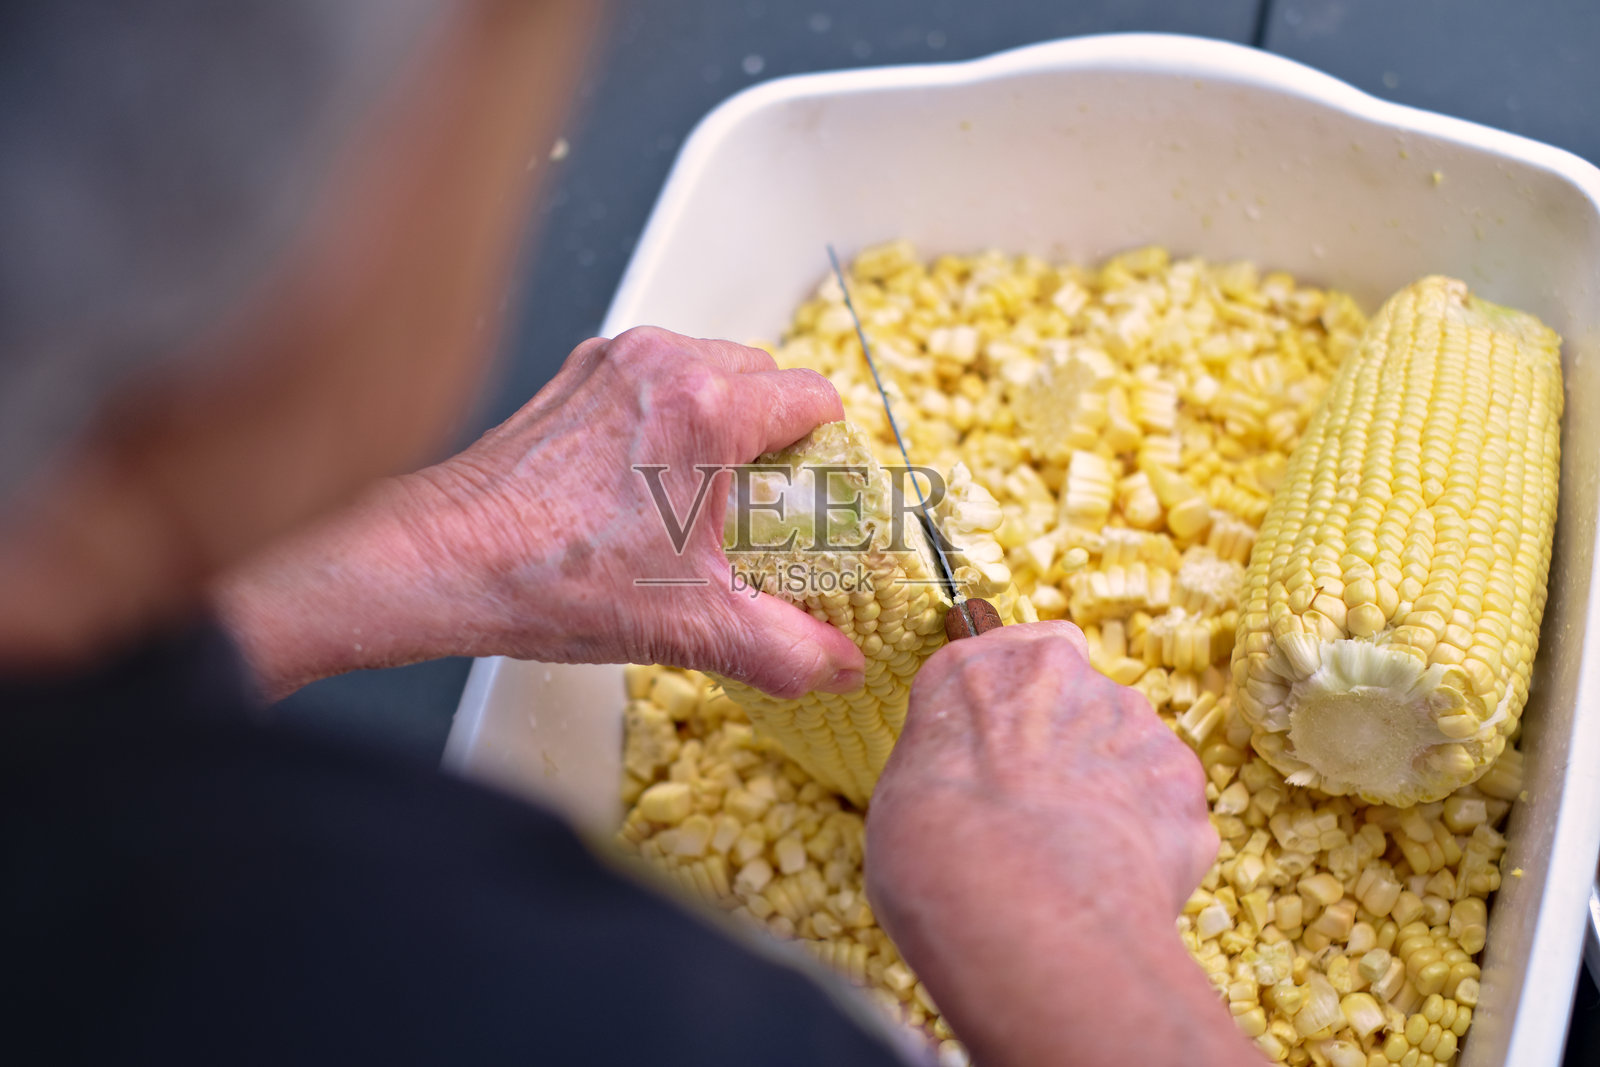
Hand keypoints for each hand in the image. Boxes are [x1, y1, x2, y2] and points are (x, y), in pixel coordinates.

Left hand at [214, 328, 864, 699]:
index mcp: (706, 409)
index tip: (813, 500)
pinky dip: (669, 416)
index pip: (815, 397)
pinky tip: (649, 481)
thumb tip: (837, 665)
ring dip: (723, 422)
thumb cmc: (547, 579)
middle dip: (776, 438)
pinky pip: (656, 378)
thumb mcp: (690, 625)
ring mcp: (616, 362)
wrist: (442, 561)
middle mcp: (664, 364)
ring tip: (704, 497)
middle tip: (762, 509)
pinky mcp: (579, 374)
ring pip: (710, 369)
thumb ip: (784, 648)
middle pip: (766, 376)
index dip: (826, 452)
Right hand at [865, 622, 1254, 1066]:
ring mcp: (1130, 720)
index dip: (1028, 700)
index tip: (1016, 745)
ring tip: (1079, 861)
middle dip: (1075, 753)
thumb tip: (971, 794)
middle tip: (1046, 820)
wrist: (1015, 900)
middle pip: (1082, 703)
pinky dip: (1151, 842)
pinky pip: (1167, 808)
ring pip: (1130, 754)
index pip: (1024, 650)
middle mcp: (1063, 673)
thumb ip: (956, 766)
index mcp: (980, 668)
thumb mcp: (907, 793)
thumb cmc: (933, 853)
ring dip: (1115, 795)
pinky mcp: (1180, 775)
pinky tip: (1115, 879)